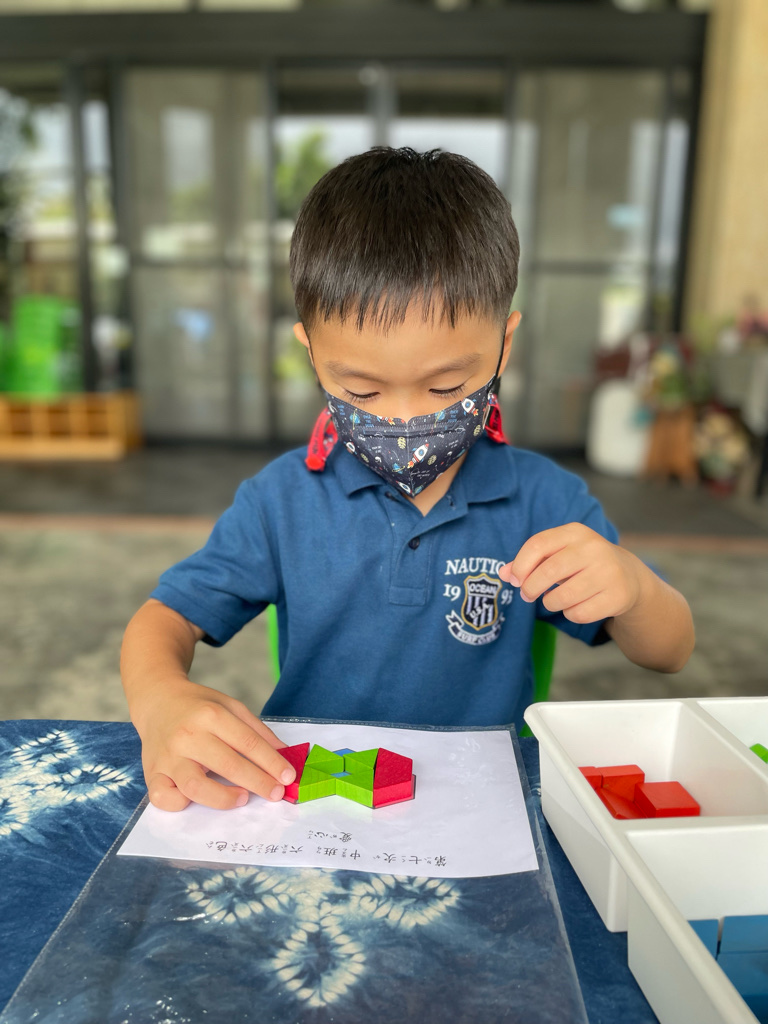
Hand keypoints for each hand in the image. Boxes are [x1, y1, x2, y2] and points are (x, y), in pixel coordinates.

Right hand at [137, 677, 295, 811]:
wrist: (157, 700)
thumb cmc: (198, 706)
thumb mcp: (230, 706)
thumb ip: (257, 731)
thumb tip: (284, 756)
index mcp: (211, 715)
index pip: (248, 743)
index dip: (272, 762)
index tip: (289, 777)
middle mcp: (188, 736)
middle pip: (228, 765)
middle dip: (258, 782)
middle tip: (276, 793)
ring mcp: (168, 756)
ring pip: (195, 786)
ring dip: (224, 798)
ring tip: (242, 798)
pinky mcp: (152, 773)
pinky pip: (163, 798)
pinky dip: (180, 804)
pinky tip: (196, 799)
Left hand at [498, 523, 642, 624]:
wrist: (629, 576)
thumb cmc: (583, 564)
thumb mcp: (559, 554)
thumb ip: (529, 561)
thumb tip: (502, 574)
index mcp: (576, 532)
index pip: (538, 544)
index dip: (520, 565)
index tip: (514, 579)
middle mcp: (594, 549)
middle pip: (549, 571)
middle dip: (530, 588)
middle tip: (527, 595)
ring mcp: (608, 573)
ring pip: (562, 597)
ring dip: (550, 603)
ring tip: (554, 599)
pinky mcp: (617, 596)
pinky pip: (578, 613)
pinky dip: (570, 613)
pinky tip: (577, 605)